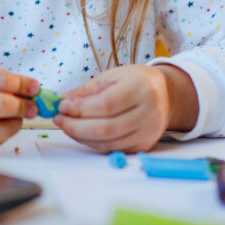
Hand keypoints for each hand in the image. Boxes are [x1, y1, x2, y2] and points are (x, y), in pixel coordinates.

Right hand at [0, 66, 39, 153]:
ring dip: (17, 123)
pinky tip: (2, 125)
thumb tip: (34, 90)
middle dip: (24, 106)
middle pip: (2, 106)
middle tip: (32, 106)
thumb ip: (2, 81)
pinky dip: (5, 133)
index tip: (34, 87)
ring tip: (17, 117)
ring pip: (2, 130)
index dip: (23, 84)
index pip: (0, 81)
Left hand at [53, 64, 196, 152]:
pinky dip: (92, 143)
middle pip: (106, 128)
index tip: (61, 106)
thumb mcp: (114, 76)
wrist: (165, 95)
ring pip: (108, 142)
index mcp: (142, 89)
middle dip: (76, 126)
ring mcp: (148, 132)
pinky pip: (112, 149)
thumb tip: (62, 100)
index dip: (81, 108)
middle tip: (58, 119)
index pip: (106, 104)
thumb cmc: (136, 82)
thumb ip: (88, 90)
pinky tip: (81, 134)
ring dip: (81, 136)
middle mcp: (149, 113)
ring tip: (66, 125)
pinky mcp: (143, 145)